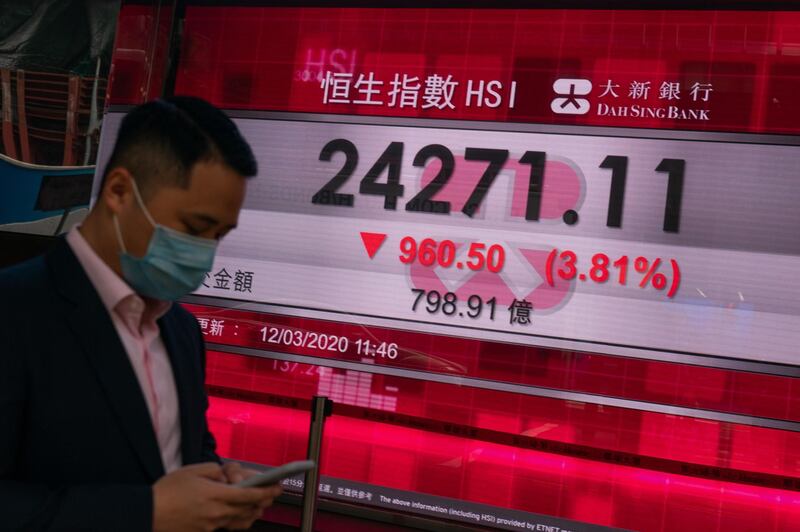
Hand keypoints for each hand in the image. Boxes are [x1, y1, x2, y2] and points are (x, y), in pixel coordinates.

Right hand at [152, 462, 278, 531]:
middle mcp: (216, 512)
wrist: (147, 513)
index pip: (248, 494)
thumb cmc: (168, 491)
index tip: (276, 488)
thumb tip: (225, 476)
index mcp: (215, 495)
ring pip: (239, 520)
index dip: (265, 492)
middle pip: (248, 509)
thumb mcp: (192, 471)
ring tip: (258, 505)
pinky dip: (235, 519)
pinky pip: (226, 526)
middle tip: (271, 495)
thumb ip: (214, 471)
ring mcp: (210, 525)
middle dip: (263, 502)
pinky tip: (236, 514)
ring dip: (251, 512)